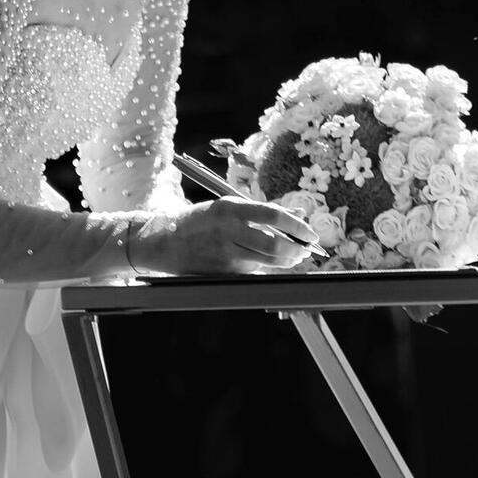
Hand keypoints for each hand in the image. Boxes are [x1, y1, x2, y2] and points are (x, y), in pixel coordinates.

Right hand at [129, 198, 315, 275]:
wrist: (167, 242)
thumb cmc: (202, 220)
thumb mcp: (228, 207)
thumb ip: (262, 211)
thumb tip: (297, 214)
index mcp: (230, 207)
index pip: (273, 216)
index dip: (296, 225)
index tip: (310, 232)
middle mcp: (229, 230)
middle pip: (274, 245)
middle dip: (296, 250)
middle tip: (304, 250)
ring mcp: (226, 253)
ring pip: (268, 261)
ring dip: (287, 261)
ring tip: (294, 257)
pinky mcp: (224, 271)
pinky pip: (254, 270)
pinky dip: (266, 267)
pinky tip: (268, 262)